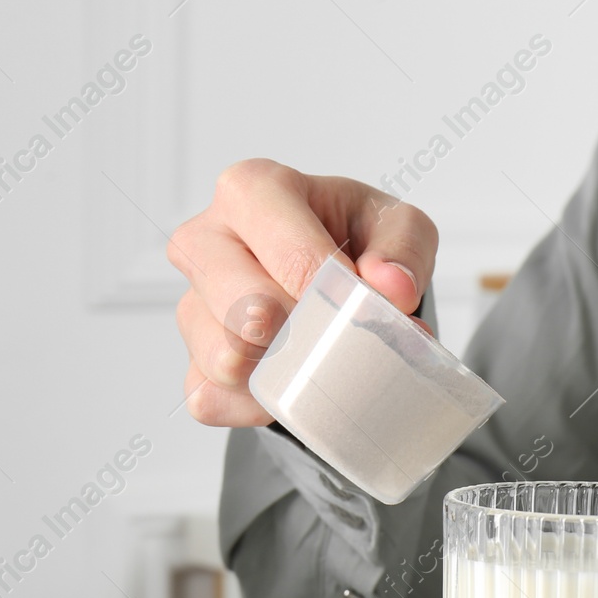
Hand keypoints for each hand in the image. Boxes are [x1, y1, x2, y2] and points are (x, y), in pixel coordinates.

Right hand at [166, 158, 438, 425]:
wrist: (328, 277)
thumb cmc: (351, 239)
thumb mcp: (395, 225)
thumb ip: (404, 248)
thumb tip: (391, 287)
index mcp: (252, 191)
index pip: (282, 247)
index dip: (322, 284)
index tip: (354, 302)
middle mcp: (206, 241)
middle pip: (242, 307)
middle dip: (303, 334)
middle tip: (339, 337)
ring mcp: (193, 306)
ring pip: (224, 359)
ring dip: (285, 373)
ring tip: (322, 357)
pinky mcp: (193, 363)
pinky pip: (215, 399)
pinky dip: (263, 405)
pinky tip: (294, 383)